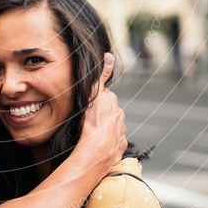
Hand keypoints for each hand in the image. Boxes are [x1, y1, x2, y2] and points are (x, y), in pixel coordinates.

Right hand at [74, 53, 126, 180]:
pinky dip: (107, 142)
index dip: (94, 101)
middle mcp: (119, 116)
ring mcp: (121, 132)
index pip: (104, 97)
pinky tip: (97, 143)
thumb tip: (109, 56)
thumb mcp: (94, 95)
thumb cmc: (92, 123)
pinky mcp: (120, 146)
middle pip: (108, 111)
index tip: (87, 106)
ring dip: (103, 128)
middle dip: (100, 114)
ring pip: (111, 126)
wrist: (97, 150)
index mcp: (112, 103)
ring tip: (90, 133)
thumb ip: (101, 75)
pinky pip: (113, 141)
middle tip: (86, 120)